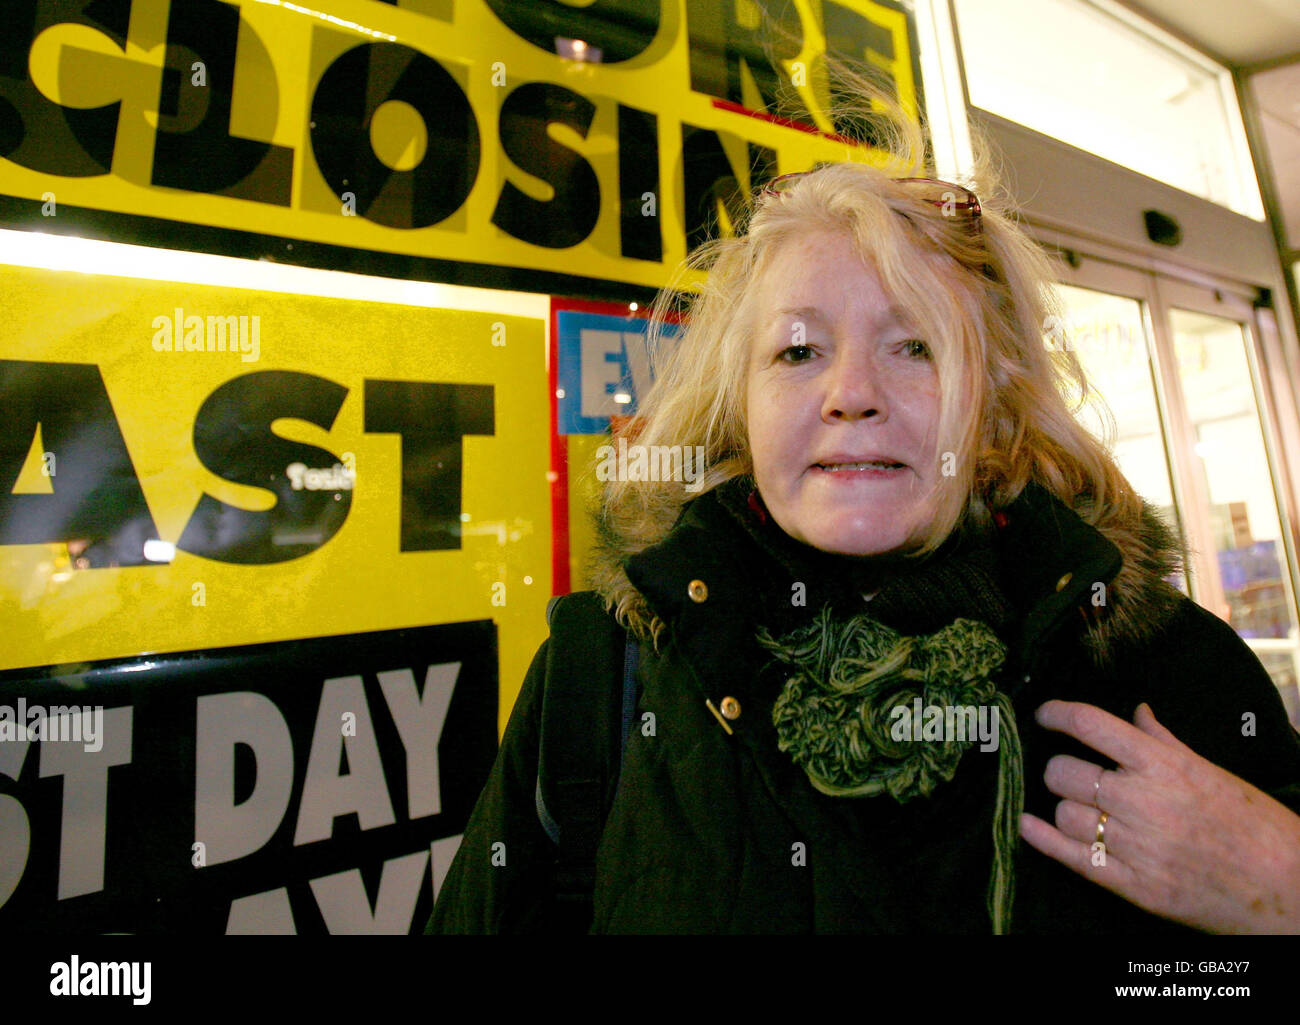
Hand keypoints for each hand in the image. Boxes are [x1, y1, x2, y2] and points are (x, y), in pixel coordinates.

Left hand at [1020, 699, 1299, 933]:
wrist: (1290, 889)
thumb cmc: (1257, 826)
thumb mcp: (1214, 772)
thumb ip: (1166, 742)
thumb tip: (1138, 712)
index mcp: (1165, 767)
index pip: (1092, 726)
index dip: (1057, 714)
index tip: (1044, 713)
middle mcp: (1144, 802)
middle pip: (1064, 773)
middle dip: (1059, 769)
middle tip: (1071, 772)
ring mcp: (1137, 847)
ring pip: (1065, 814)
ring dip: (1064, 808)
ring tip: (1080, 807)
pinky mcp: (1135, 887)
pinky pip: (1072, 858)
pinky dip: (1043, 839)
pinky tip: (1028, 826)